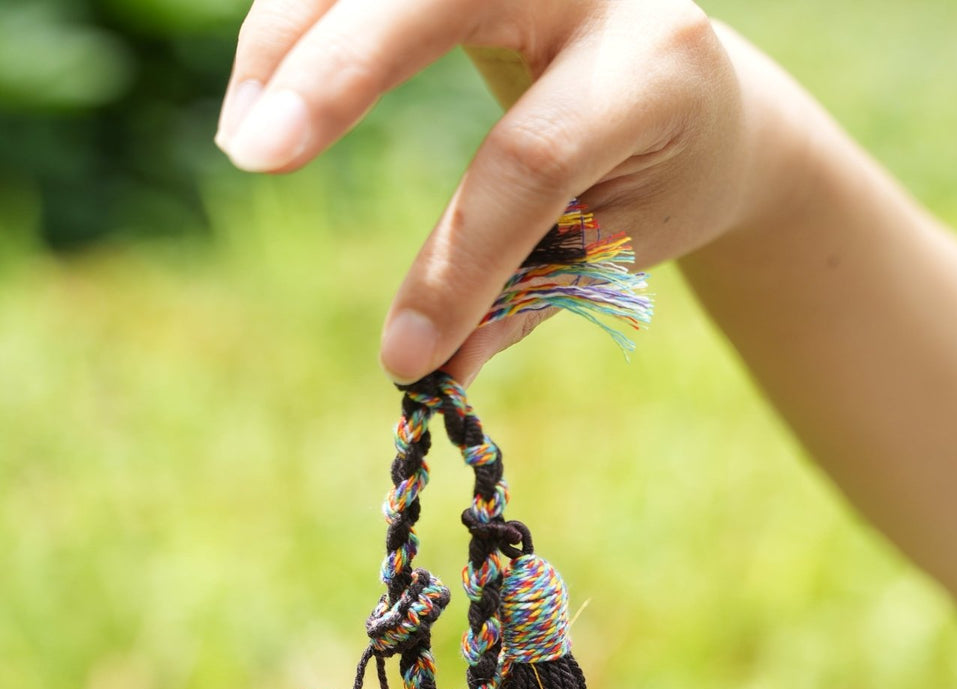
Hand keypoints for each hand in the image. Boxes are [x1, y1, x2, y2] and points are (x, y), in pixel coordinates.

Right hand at [216, 0, 759, 382]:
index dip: (461, 258)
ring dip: (289, 35)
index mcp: (650, 69)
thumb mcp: (617, 245)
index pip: (535, 158)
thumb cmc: (655, 181)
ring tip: (246, 140)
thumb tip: (436, 371)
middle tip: (256, 156)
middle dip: (338, 71)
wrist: (695, 87)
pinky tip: (260, 91)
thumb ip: (529, 294)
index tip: (402, 353)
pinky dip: (298, 16)